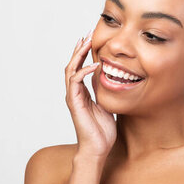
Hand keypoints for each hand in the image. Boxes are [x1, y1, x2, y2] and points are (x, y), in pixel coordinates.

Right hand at [65, 30, 116, 159]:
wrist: (97, 149)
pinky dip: (84, 70)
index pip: (79, 67)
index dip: (83, 53)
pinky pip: (75, 81)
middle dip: (79, 48)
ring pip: (70, 69)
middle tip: (87, 34)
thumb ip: (105, 92)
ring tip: (87, 42)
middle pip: (72, 64)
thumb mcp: (107, 105)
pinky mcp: (74, 102)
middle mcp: (75, 92)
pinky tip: (95, 64)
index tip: (91, 40)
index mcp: (82, 92)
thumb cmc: (102, 131)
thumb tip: (113, 79)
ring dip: (78, 55)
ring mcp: (73, 97)